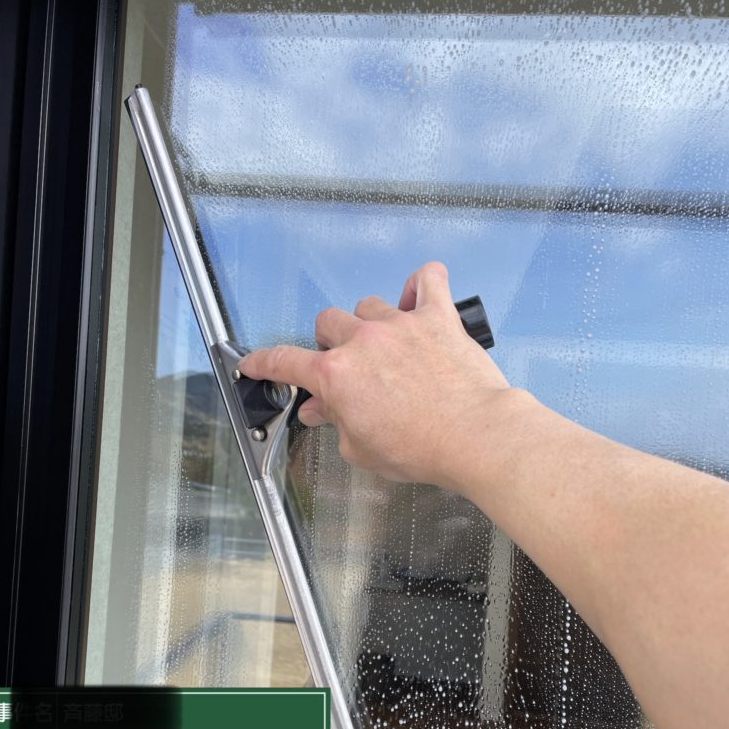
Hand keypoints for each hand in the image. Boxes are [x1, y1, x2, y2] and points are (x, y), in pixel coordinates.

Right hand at [239, 262, 513, 489]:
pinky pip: (427, 279)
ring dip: (370, 322)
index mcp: (337, 376)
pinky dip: (421, 284)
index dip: (264, 362)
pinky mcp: (437, 317)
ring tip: (386, 343)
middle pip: (328, 323)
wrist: (473, 436)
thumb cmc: (421, 448)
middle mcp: (363, 342)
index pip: (285, 361)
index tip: (255, 363)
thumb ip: (337, 423)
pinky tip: (419, 297)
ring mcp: (400, 324)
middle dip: (330, 343)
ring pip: (369, 305)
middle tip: (345, 365)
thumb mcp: (362, 449)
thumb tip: (322, 411)